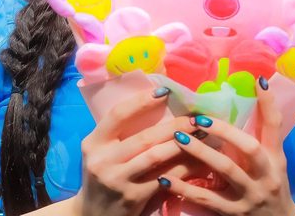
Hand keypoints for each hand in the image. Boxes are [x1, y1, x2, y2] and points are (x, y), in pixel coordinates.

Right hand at [73, 89, 208, 215]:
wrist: (92, 215)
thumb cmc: (103, 172)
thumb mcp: (101, 150)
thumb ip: (119, 131)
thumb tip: (157, 102)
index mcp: (94, 142)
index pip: (118, 115)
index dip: (141, 101)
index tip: (164, 91)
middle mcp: (103, 161)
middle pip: (144, 137)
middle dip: (174, 125)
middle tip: (195, 116)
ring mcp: (118, 181)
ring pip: (156, 156)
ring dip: (183, 144)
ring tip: (201, 133)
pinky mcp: (133, 198)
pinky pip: (164, 178)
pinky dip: (184, 167)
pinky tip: (198, 160)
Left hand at [158, 80, 294, 214]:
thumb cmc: (272, 184)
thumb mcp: (274, 159)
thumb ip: (263, 132)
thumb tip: (256, 90)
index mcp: (275, 158)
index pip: (275, 127)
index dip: (268, 104)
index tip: (257, 81)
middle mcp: (266, 176)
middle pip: (248, 149)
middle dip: (223, 131)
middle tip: (197, 117)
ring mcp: (249, 196)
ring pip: (225, 171)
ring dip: (200, 153)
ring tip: (178, 138)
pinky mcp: (233, 213)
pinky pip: (207, 199)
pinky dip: (185, 188)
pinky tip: (166, 178)